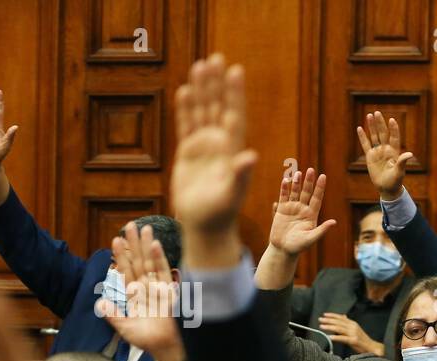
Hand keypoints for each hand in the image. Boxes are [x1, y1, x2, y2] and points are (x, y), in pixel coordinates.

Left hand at [100, 223, 185, 360]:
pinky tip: (155, 246)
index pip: (125, 271)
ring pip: (151, 263)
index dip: (120, 256)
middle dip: (134, 244)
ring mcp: (158, 288)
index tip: (115, 241)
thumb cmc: (147, 341)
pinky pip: (164, 272)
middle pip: (138, 261)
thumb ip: (113, 315)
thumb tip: (100, 302)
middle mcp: (145, 288)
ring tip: (144, 228)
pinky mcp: (170, 292)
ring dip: (147, 246)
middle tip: (131, 226)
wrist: (166, 349)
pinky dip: (160, 259)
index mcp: (132, 295)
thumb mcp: (125, 328)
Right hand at [171, 54, 256, 264]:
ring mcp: (204, 148)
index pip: (234, 116)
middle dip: (217, 84)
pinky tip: (185, 91)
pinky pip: (187, 126)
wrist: (204, 225)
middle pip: (218, 107)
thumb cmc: (221, 214)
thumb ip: (241, 175)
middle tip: (217, 58)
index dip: (234, 94)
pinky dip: (186, 109)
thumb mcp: (233, 195)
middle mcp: (220, 145)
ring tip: (201, 66)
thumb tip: (251, 156)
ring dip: (201, 90)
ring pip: (202, 112)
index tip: (236, 70)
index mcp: (232, 150)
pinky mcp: (188, 154)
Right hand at [269, 164, 336, 255]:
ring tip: (298, 173)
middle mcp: (302, 209)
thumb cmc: (299, 246)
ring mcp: (292, 208)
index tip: (323, 176)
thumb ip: (322, 230)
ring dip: (296, 183)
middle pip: (306, 192)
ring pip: (295, 192)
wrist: (283, 249)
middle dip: (308, 181)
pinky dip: (284, 189)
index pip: (317, 198)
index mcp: (311, 215)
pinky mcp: (282, 210)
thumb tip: (334, 222)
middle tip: (310, 170)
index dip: (320, 188)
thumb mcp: (311, 238)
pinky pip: (283, 197)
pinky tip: (285, 181)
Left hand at [317, 313, 382, 354]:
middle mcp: (353, 327)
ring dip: (329, 327)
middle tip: (320, 319)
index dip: (332, 315)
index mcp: (353, 324)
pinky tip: (330, 337)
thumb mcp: (355, 329)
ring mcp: (354, 333)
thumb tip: (343, 316)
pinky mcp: (354, 341)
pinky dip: (336, 337)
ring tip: (322, 326)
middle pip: (338, 322)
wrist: (372, 348)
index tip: (324, 314)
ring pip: (339, 328)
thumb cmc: (363, 340)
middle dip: (328, 320)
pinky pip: (343, 338)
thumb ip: (348, 323)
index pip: (341, 317)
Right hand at [357, 111, 413, 199]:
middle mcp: (386, 149)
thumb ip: (402, 162)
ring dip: (372, 126)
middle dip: (380, 123)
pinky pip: (365, 144)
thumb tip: (409, 154)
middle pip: (382, 134)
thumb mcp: (399, 172)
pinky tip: (360, 128)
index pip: (394, 137)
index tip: (392, 120)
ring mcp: (378, 152)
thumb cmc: (395, 181)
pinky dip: (362, 137)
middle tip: (377, 113)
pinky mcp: (370, 156)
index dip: (393, 129)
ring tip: (370, 115)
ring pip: (374, 136)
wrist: (387, 188)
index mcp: (394, 152)